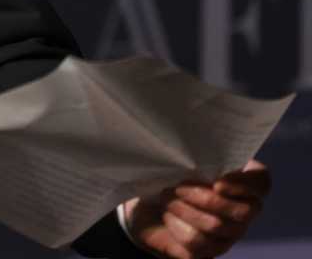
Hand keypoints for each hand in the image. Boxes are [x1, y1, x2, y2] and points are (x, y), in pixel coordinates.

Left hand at [123, 160, 270, 258]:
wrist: (146, 202)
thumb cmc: (170, 175)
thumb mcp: (181, 160)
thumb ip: (194, 157)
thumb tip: (191, 159)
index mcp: (241, 182)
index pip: (261, 182)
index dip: (245, 184)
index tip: (217, 182)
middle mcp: (243, 211)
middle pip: (245, 212)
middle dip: (206, 198)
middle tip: (178, 188)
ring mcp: (229, 235)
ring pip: (216, 226)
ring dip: (184, 209)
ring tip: (166, 198)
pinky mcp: (208, 252)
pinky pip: (196, 243)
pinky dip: (176, 226)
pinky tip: (168, 217)